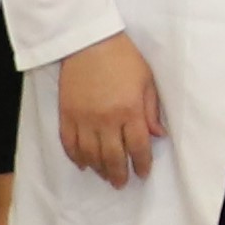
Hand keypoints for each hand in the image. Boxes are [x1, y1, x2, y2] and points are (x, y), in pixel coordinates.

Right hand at [54, 36, 164, 187]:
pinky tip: (83, 164)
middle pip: (113, 157)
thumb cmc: (122, 57)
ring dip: (99, 169)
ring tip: (105, 176)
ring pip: (90, 155)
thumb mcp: (146, 80)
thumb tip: (158, 135)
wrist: (88, 41)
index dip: (142, 164)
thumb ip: (152, 110)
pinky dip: (75, 157)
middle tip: (122, 183)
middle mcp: (106, 119)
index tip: (143, 173)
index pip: (138, 147)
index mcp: (129, 110)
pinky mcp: (66, 114)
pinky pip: (69, 144)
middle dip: (119, 174)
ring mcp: (83, 118)